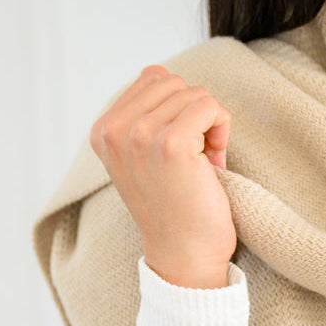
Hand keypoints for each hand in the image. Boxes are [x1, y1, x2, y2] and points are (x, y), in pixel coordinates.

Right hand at [90, 64, 235, 287]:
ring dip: (209, 125)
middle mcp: (114, 130)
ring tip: (202, 162)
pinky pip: (210, 106)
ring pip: (194, 93)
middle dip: (194, 112)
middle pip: (174, 82)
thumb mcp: (144, 156)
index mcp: (103, 131)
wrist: (183, 254)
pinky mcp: (171, 144)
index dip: (178, 108)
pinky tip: (214, 161)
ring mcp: (140, 135)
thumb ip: (143, 114)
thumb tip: (158, 71)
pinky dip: (222, 129)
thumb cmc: (175, 206)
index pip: (153, 77)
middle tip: (196, 154)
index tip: (179, 147)